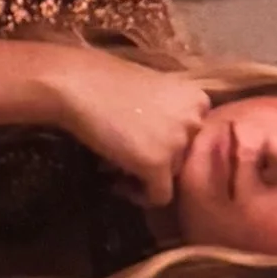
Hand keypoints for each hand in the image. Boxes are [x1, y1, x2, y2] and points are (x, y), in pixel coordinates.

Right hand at [46, 50, 212, 210]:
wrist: (78, 84)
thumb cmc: (107, 81)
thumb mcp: (153, 92)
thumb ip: (173, 116)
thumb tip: (171, 147)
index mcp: (198, 100)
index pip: (198, 139)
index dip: (171, 144)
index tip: (147, 144)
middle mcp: (196, 121)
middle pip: (188, 159)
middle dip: (160, 160)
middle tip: (129, 158)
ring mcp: (179, 143)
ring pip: (173, 177)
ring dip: (147, 175)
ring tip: (117, 165)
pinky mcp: (158, 164)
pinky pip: (158, 196)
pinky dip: (139, 195)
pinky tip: (117, 183)